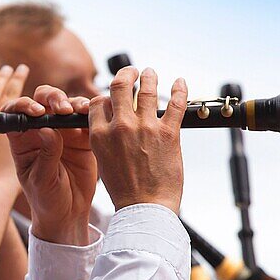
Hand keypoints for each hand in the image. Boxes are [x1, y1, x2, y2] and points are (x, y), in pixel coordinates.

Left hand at [4, 85, 95, 244]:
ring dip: (73, 103)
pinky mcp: (82, 137)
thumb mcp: (42, 180)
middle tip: (63, 109)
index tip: (36, 112)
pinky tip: (93, 115)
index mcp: (22, 139)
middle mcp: (41, 130)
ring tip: (79, 111)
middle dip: (52, 98)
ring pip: (66, 105)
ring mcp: (62, 131)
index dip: (23, 105)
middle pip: (42, 101)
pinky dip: (90, 113)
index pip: (15, 113)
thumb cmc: (46, 199)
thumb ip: (46, 155)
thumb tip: (48, 129)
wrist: (68, 214)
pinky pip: (86, 119)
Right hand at [88, 67, 184, 212]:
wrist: (145, 208)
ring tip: (151, 73)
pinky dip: (179, 89)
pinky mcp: (168, 133)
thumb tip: (114, 126)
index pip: (99, 103)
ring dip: (150, 77)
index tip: (113, 97)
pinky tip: (180, 82)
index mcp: (100, 135)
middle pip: (120, 87)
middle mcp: (120, 127)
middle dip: (126, 74)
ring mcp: (145, 128)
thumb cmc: (126, 191)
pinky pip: (176, 104)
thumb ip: (107, 140)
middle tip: (133, 72)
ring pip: (147, 90)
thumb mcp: (104, 162)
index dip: (106, 96)